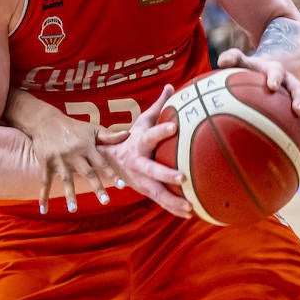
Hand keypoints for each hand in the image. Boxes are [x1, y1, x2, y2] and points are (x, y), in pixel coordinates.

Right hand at [18, 104, 127, 214]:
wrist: (46, 122)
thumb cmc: (73, 127)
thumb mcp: (92, 129)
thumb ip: (109, 135)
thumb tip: (128, 135)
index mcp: (87, 147)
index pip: (102, 163)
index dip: (112, 174)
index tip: (122, 186)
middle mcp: (74, 155)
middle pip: (88, 173)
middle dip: (97, 187)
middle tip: (105, 201)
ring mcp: (59, 160)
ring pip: (66, 180)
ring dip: (70, 195)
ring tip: (74, 210)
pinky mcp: (46, 164)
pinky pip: (45, 182)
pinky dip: (43, 196)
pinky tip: (44, 210)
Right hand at [101, 87, 192, 217]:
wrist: (109, 161)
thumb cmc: (132, 137)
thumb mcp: (141, 121)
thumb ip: (158, 105)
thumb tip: (172, 85)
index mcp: (140, 143)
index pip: (152, 135)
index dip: (162, 130)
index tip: (175, 126)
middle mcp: (139, 163)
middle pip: (152, 169)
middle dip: (166, 174)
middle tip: (182, 176)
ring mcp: (141, 179)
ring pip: (157, 192)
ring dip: (173, 200)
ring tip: (190, 206)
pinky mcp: (145, 191)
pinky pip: (161, 201)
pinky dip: (174, 209)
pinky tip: (190, 214)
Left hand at [217, 48, 299, 134]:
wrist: (268, 71)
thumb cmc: (251, 69)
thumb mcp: (243, 62)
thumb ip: (233, 58)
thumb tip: (221, 61)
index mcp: (275, 69)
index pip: (276, 71)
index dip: (275, 78)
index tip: (272, 86)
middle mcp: (289, 81)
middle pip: (296, 88)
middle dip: (298, 98)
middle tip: (296, 109)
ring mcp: (295, 93)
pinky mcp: (299, 103)